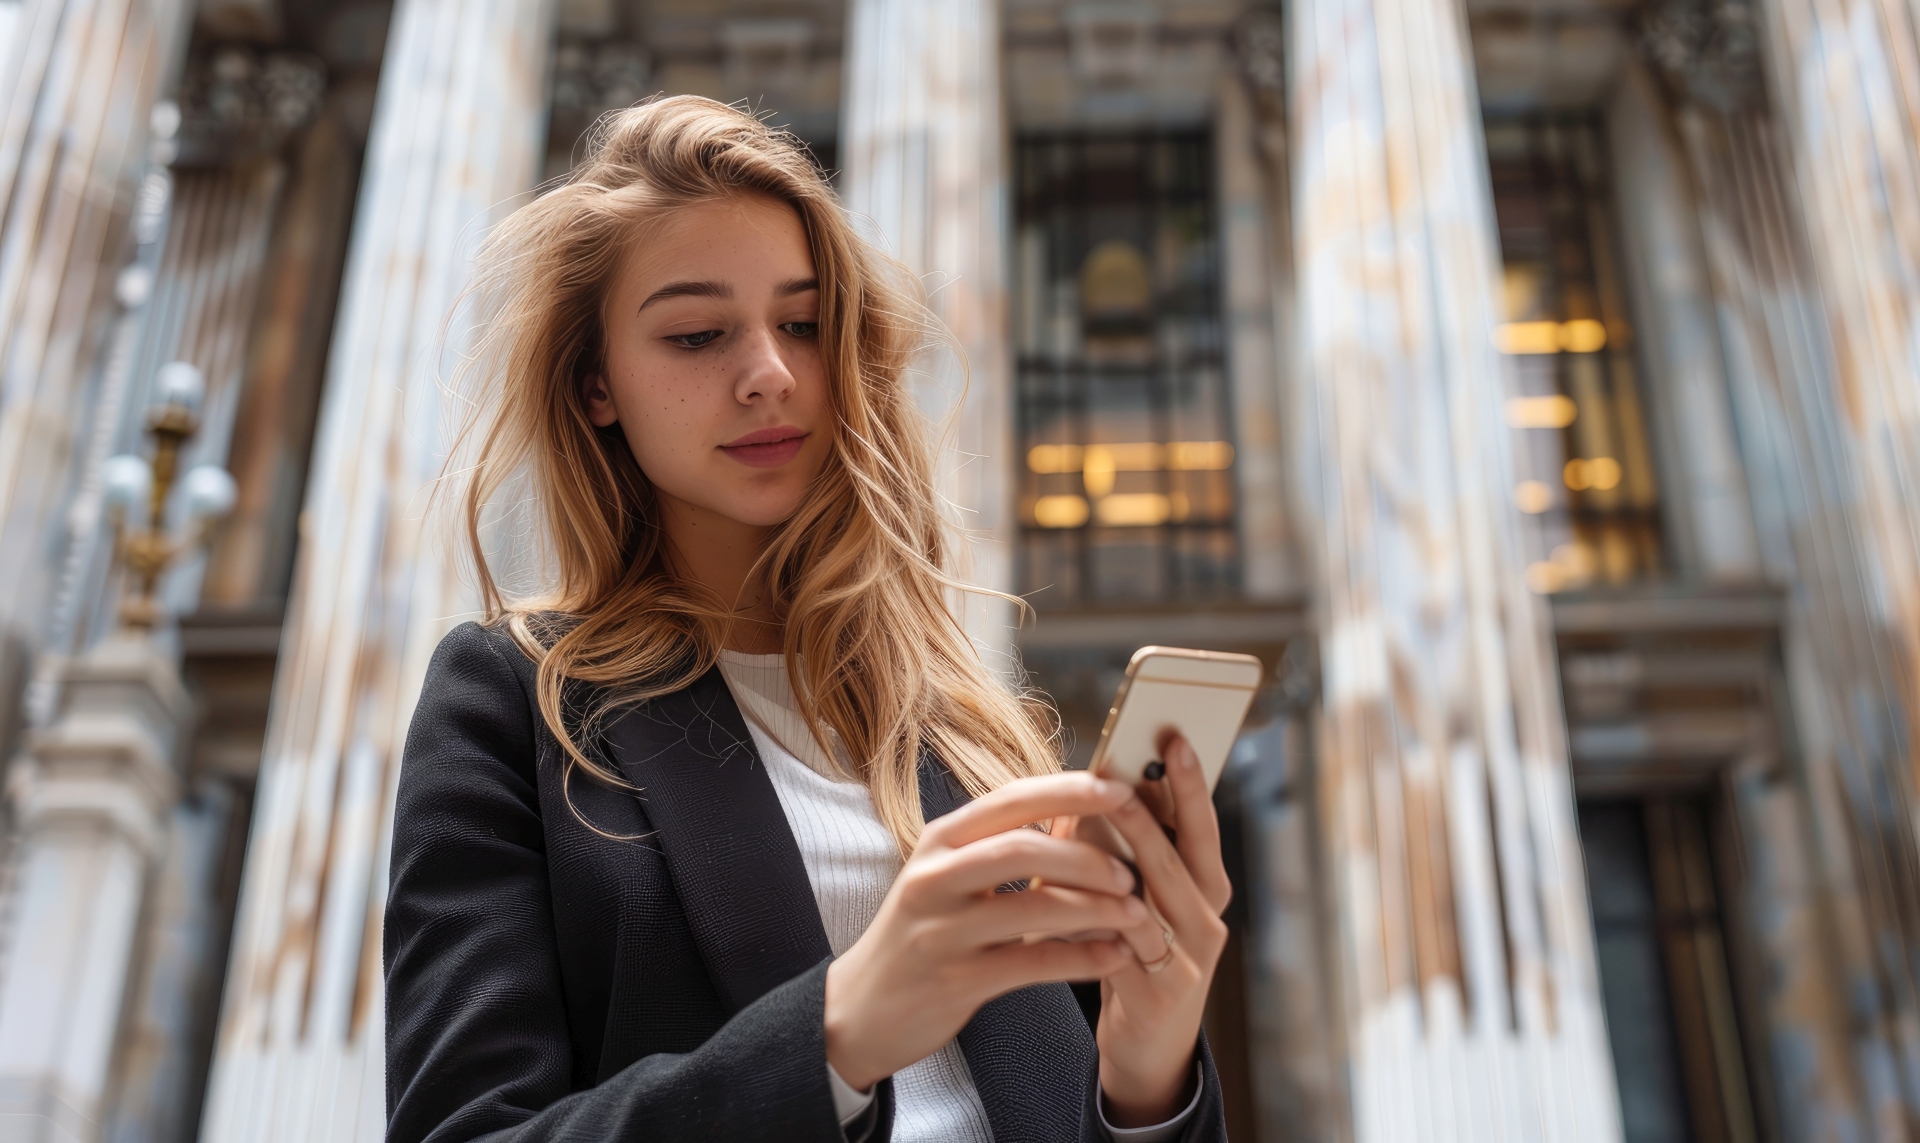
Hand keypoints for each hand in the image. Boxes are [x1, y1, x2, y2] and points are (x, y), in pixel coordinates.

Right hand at [824, 772, 1149, 1090]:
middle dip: (1085, 855)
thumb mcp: (945, 878)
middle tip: (1131, 869)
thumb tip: (1076, 816)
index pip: (1009, 800)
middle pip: (1021, 848)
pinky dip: (1081, 958)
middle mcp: (934, 877)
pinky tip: (1113, 956)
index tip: (1119, 788)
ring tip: (1135, 912)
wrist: (860, 1010)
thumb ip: (999, 848)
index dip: (1068, 791)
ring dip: (1093, 907)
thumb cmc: (919, 935)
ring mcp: (941, 931)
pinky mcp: (954, 981)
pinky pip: (1031, 964)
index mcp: (939, 841)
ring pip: (1031, 907)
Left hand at [1090, 736, 1232, 1126]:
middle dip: (1154, 810)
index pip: (1202, 825)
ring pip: (1152, 897)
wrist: (1148, 1046)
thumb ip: (1119, 852)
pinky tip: (1062, 896)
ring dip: (1123, 857)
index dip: (1192, 783)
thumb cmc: (1138, 954)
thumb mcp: (1139, 899)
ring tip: (1088, 824)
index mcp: (1206, 887)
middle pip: (1183, 854)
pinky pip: (1123, 945)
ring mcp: (1190, 958)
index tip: (1176, 736)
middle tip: (1126, 767)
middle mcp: (1208, 918)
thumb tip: (1081, 790)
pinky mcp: (1161, 993)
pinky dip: (1094, 917)